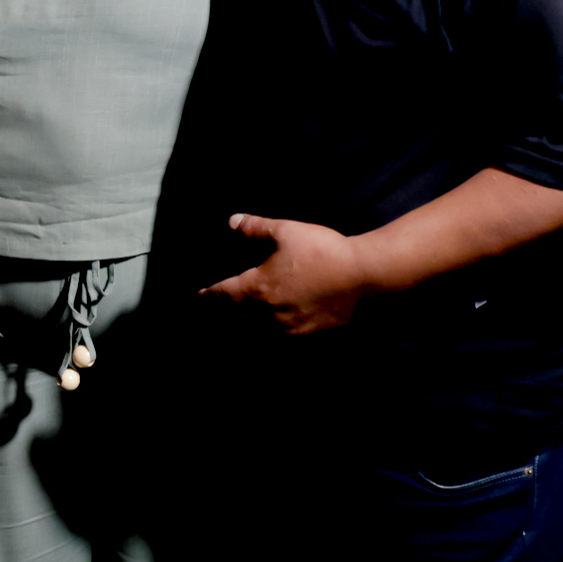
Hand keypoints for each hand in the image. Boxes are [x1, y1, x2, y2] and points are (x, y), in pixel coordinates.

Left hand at [201, 213, 368, 333]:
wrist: (363, 274)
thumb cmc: (322, 250)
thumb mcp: (285, 231)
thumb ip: (255, 228)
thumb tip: (232, 221)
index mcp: (257, 288)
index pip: (223, 295)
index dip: (208, 296)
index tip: (199, 297)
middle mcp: (268, 313)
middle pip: (235, 318)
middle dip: (221, 314)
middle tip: (211, 313)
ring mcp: (288, 327)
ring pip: (254, 332)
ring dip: (240, 327)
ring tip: (232, 324)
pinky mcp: (308, 333)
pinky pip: (278, 339)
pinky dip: (265, 336)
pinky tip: (266, 333)